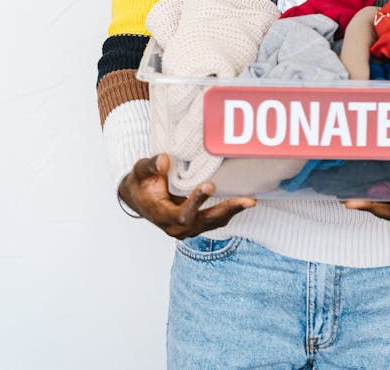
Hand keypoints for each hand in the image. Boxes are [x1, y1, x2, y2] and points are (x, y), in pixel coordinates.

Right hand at [118, 153, 255, 238]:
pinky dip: (228, 211)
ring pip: (213, 223)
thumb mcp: (140, 171)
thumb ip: (151, 166)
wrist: (139, 198)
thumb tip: (164, 161)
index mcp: (162, 215)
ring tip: (250, 200)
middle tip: (247, 200)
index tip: (209, 185)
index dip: (196, 202)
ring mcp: (187, 228)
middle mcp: (176, 227)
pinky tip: (242, 201)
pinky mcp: (195, 224)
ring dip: (232, 211)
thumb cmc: (141, 183)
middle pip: (205, 221)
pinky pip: (215, 220)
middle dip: (227, 210)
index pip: (182, 214)